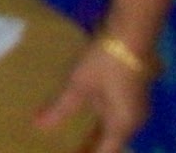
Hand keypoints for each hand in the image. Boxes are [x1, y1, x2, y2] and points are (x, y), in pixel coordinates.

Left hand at [34, 39, 149, 152]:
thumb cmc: (104, 63)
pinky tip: (89, 117)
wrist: (131, 34)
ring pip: (115, 130)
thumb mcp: (80, 85)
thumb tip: (39, 125)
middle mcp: (134, 122)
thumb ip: (61, 108)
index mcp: (122, 126)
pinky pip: (117, 117)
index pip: (104, 152)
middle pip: (111, 143)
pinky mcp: (134, 94)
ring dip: (97, 136)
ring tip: (77, 140)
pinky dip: (102, 122)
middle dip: (91, 147)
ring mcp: (137, 108)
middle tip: (72, 148)